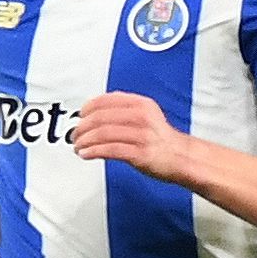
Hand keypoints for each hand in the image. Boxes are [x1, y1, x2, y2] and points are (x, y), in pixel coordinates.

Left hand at [67, 92, 193, 183]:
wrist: (182, 157)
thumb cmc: (160, 138)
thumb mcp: (146, 114)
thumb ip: (124, 108)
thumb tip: (96, 107)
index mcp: (141, 104)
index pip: (106, 100)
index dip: (88, 108)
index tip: (80, 116)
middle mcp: (141, 117)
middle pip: (101, 117)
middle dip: (82, 127)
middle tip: (74, 135)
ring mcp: (141, 135)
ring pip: (103, 134)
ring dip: (85, 141)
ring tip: (78, 146)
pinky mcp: (140, 154)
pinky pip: (110, 150)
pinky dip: (93, 151)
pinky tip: (86, 154)